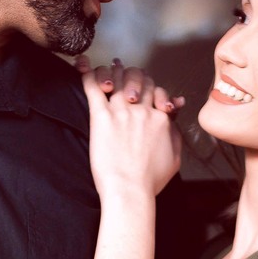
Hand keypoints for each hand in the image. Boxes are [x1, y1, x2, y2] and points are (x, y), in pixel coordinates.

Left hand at [78, 58, 183, 200]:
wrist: (130, 191)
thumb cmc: (149, 182)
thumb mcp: (175, 159)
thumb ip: (175, 137)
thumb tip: (173, 124)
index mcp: (160, 118)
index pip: (157, 91)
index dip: (151, 87)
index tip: (145, 90)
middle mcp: (142, 110)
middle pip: (139, 78)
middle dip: (132, 74)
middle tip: (124, 73)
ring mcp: (121, 111)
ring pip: (118, 77)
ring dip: (112, 71)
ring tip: (108, 69)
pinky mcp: (101, 117)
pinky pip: (93, 87)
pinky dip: (87, 73)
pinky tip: (82, 66)